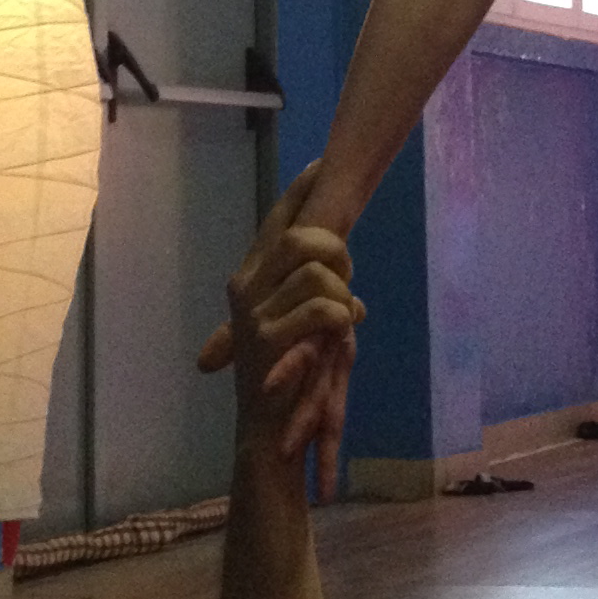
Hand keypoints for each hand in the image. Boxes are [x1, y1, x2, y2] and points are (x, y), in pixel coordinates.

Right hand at [221, 168, 363, 464]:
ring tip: (343, 315)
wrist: (268, 434)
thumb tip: (352, 292)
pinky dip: (340, 315)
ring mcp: (253, 313)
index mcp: (251, 278)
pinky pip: (322, 307)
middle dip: (335, 249)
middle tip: (348, 273)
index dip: (301, 192)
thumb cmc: (290, 380)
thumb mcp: (303, 332)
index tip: (322, 164)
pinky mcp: (267, 339)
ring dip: (342, 290)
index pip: (278, 220)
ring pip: (315, 271)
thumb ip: (319, 302)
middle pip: (299, 236)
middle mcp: (245, 287)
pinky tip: (342, 329)